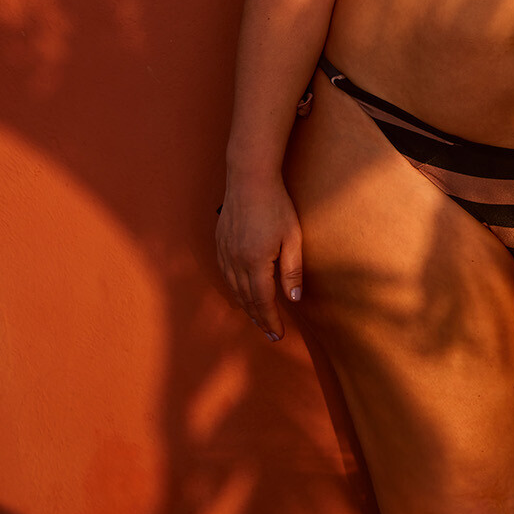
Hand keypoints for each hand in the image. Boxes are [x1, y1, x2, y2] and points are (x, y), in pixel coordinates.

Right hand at [215, 176, 302, 341]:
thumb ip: (292, 270)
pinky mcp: (219, 243)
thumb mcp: (293, 237)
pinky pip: (225, 274)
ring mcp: (224, 252)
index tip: (278, 335)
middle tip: (270, 334)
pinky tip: (241, 292)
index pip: (263, 301)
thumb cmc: (276, 205)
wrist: (249, 178)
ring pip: (233, 289)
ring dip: (246, 306)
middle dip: (259, 318)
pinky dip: (234, 289)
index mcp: (255, 262)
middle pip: (246, 299)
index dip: (270, 320)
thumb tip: (293, 300)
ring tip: (257, 318)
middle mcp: (235, 262)